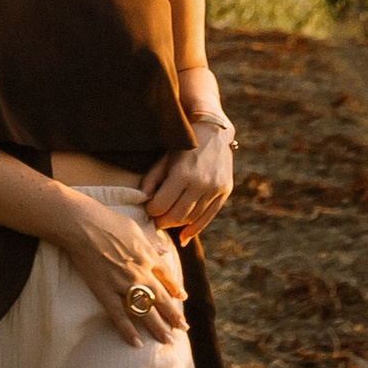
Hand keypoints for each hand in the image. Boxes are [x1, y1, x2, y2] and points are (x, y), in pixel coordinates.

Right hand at [59, 193, 187, 347]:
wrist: (84, 225)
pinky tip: (137, 344)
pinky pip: (119, 315)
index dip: (176, 289)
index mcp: (148, 256)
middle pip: (162, 298)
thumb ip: (151, 243)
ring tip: (168, 341)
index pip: (167, 277)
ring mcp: (123, 284)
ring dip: (158, 327)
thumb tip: (164, 250)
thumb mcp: (135, 228)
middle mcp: (140, 272)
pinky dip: (128, 330)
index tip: (182, 299)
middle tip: (184, 328)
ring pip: (145, 311)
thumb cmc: (108, 221)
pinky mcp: (105, 291)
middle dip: (174, 315)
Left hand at [141, 119, 236, 240]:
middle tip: (156, 220)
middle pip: (177, 216)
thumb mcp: (165, 158)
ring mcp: (214, 189)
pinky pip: (208, 217)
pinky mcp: (225, 191)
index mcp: (182, 173)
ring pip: (192, 218)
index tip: (148, 210)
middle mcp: (200, 183)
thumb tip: (142, 199)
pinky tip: (184, 236)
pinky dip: (195, 229)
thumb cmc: (184, 145)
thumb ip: (152, 179)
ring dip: (177, 224)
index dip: (152, 211)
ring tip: (168, 222)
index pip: (161, 204)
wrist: (214, 131)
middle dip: (163, 221)